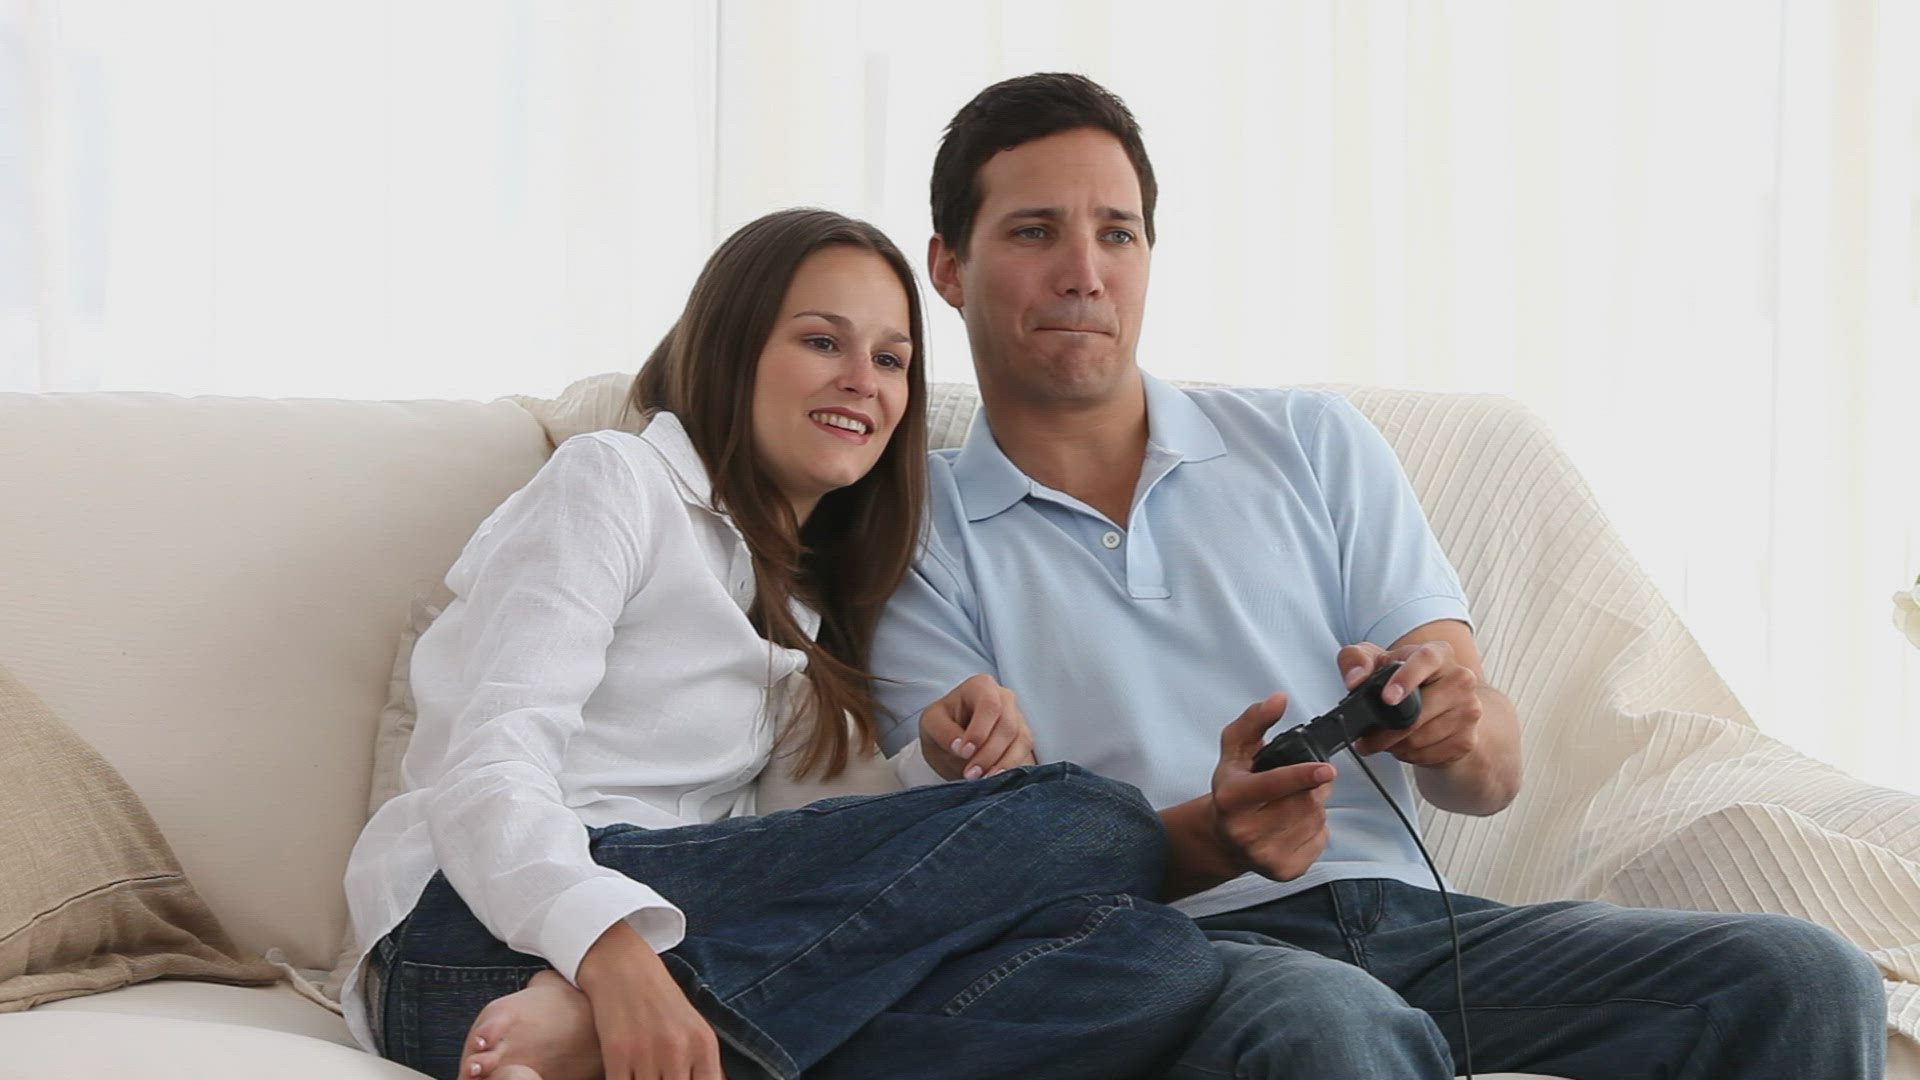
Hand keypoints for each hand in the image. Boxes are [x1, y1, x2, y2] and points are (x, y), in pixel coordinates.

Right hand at [576, 922, 722, 1079]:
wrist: (624, 968)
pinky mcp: (617, 1053)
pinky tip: (626, 1075)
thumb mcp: (694, 1030)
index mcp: (704, 1045)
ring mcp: (648, 1051)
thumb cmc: (661, 1004)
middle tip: (661, 1077)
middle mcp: (679, 1049)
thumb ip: (704, 1066)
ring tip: (644, 1073)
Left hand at [918, 673, 1036, 780]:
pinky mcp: (1023, 738)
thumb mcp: (931, 724)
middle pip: (1007, 725)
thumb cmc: (942, 725)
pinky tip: (996, 778)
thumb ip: (944, 733)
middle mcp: (1004, 698)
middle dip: (989, 753)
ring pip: (1021, 740)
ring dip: (1002, 764)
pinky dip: (1011, 767)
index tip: (964, 752)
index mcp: (980, 686)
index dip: (980, 731)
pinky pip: (1025, 753)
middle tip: (971, 774)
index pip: (989, 705)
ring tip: (983, 780)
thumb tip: (962, 748)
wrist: (952, 742)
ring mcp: (1017, 717)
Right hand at [1207, 692, 1337, 880]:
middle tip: (1305, 779)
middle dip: (1312, 786)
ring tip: (1295, 801)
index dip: (1302, 776)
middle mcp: (1244, 831)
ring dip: (1314, 805)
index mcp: (1230, 799)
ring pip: (1315, 820)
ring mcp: (1264, 856)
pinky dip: (1316, 827)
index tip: (1327, 770)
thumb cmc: (1234, 788)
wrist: (1224, 838)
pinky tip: (1296, 822)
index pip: (1273, 785)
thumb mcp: (1235, 750)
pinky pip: (1320, 840)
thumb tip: (1278, 699)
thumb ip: (1255, 721)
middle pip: (1303, 801)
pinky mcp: (1284, 872)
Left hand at [1337, 639, 1482, 766]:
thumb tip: (1355, 679)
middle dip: (1384, 731)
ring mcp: (1468, 710)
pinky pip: (1428, 755)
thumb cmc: (1405, 679)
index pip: (1426, 660)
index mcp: (1438, 653)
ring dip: (1394, 746)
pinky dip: (1409, 755)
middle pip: (1419, 713)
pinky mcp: (1467, 739)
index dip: (1406, 678)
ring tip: (1386, 739)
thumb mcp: (1376, 661)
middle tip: (1366, 738)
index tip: (1387, 698)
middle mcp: (1460, 679)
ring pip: (1420, 738)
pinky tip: (1406, 745)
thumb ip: (1356, 660)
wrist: (1441, 705)